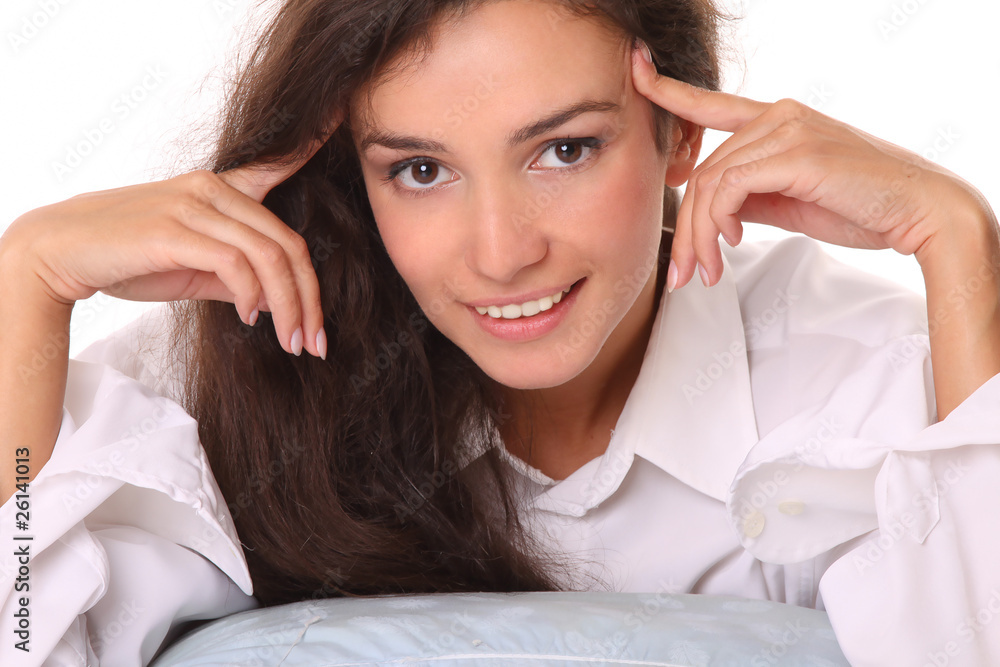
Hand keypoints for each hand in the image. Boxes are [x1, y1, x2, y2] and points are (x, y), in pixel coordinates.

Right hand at [1, 135, 332, 357]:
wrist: (59, 254)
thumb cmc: (127, 258)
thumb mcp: (193, 268)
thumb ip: (236, 277)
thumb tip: (275, 302)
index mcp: (220, 188)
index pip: (276, 164)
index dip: (312, 139)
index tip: (342, 117)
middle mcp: (212, 188)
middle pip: (287, 242)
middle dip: (309, 298)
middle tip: (316, 341)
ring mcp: (194, 206)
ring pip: (269, 256)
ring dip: (289, 308)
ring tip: (292, 342)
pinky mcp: (176, 230)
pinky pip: (237, 264)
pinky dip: (253, 297)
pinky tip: (249, 319)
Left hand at [630, 41, 989, 290]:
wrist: (918, 212)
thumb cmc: (860, 207)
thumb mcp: (791, 200)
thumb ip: (753, 196)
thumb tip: (719, 213)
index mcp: (777, 120)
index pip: (710, 104)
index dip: (668, 90)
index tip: (636, 72)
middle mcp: (778, 115)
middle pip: (703, 170)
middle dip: (686, 227)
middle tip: (684, 271)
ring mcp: (787, 130)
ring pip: (710, 183)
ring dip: (699, 237)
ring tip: (705, 271)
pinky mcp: (796, 153)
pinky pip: (730, 188)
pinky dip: (719, 222)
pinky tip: (731, 243)